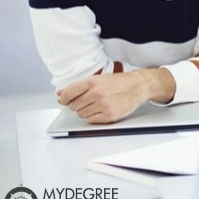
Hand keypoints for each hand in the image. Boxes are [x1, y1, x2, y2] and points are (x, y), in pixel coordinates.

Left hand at [57, 68, 173, 123]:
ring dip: (85, 110)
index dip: (64, 98)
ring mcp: (103, 105)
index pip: (67, 94)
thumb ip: (78, 86)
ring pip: (81, 114)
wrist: (137, 86)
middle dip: (76, 104)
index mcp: (92, 82)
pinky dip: (93, 116)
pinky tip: (100, 109)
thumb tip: (60, 94)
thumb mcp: (98, 78)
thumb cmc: (118, 82)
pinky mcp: (109, 115)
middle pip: (73, 106)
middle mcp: (97, 94)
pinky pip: (91, 120)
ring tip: (95, 104)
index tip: (65, 99)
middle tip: (85, 100)